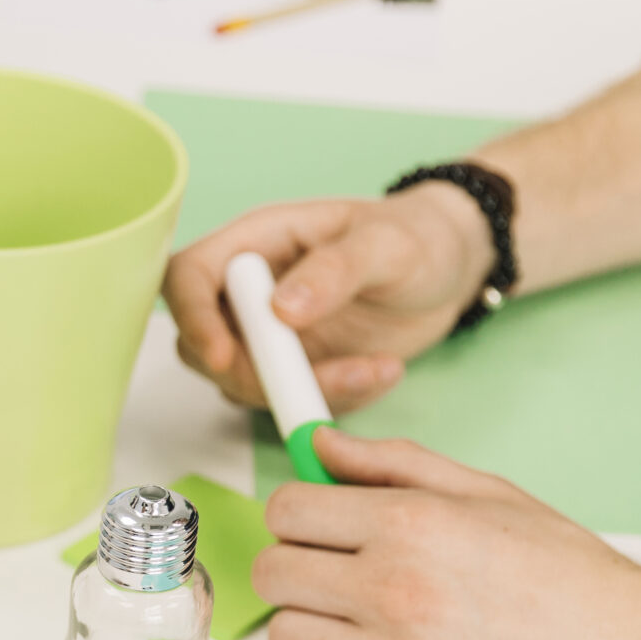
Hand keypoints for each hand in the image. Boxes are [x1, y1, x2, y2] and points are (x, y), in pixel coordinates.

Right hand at [164, 184, 494, 414]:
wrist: (453, 270)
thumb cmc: (417, 236)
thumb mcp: (386, 244)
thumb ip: (334, 271)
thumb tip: (280, 309)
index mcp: (257, 242)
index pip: (188, 276)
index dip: (192, 317)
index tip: (224, 357)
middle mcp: (250, 292)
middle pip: (200, 343)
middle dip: (250, 373)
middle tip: (314, 378)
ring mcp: (268, 336)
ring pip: (243, 384)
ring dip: (304, 393)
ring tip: (376, 369)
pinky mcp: (293, 370)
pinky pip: (290, 403)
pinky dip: (332, 402)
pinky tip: (381, 372)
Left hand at [252, 429, 640, 639]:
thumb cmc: (569, 579)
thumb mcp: (490, 495)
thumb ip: (394, 465)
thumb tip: (319, 447)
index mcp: (413, 523)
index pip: (287, 511)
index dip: (300, 518)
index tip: (322, 531)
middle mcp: (395, 588)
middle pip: (273, 574)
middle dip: (300, 572)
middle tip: (341, 581)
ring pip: (284, 638)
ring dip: (314, 632)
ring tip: (366, 631)